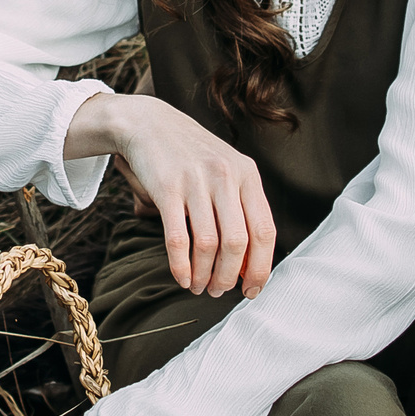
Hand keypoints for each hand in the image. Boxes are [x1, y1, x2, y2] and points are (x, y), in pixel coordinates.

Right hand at [64, 93, 274, 296]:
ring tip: (198, 287)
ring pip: (208, 245)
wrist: (150, 124)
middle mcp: (226, 177)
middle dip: (229, 276)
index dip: (261, 267)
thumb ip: (242, 207)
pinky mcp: (167, 188)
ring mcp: (196, 182)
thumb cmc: (193, 155)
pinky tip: (181, 277)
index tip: (252, 290)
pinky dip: (181, 266)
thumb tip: (252, 261)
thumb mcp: (227, 170)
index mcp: (248, 175)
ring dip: (204, 275)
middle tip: (218, 291)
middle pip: (237, 243)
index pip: (264, 231)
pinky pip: (178, 239)